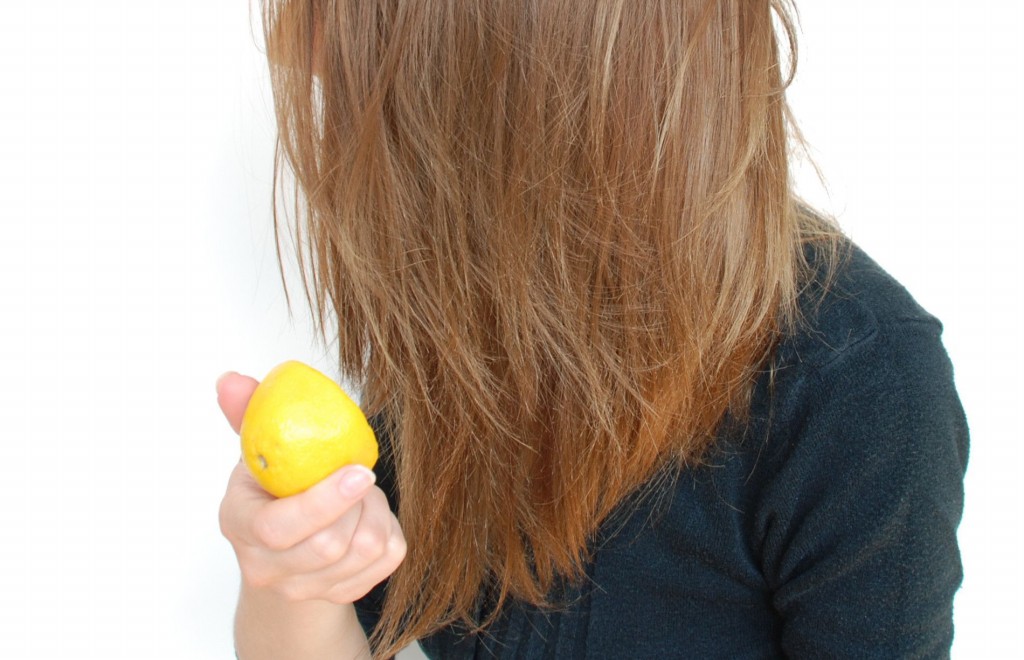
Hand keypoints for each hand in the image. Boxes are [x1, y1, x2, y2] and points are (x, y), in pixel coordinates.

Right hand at [217, 372, 405, 603]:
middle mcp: (266, 567)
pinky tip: (369, 515)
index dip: (323, 501)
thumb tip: (233, 380)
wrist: (285, 552)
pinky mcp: (344, 592)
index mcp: (239, 524)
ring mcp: (305, 588)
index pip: (278, 528)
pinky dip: (391, 527)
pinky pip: (390, 557)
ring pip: (366, 550)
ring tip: (361, 493)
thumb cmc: (273, 491)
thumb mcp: (257, 450)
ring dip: (376, 511)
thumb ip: (248, 413)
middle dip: (356, 501)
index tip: (360, 470)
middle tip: (357, 473)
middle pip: (329, 545)